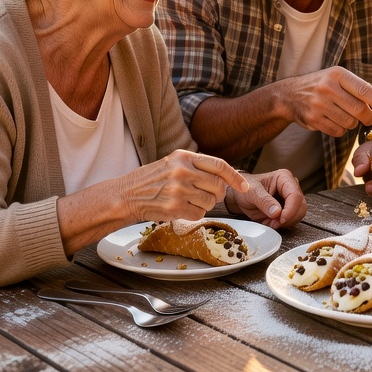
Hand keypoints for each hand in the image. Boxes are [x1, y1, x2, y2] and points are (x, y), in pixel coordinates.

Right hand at [127, 149, 249, 222]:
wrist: (126, 195)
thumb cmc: (152, 180)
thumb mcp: (174, 163)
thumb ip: (198, 166)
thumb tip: (227, 177)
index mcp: (184, 156)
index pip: (220, 165)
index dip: (236, 178)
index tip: (245, 187)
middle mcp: (182, 171)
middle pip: (219, 186)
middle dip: (219, 194)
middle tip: (210, 196)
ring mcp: (178, 190)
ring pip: (210, 202)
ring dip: (204, 205)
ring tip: (188, 201)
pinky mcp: (174, 208)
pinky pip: (199, 215)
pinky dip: (194, 215)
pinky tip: (181, 209)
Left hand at [229, 170, 306, 227]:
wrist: (240, 195)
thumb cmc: (245, 188)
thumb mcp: (251, 192)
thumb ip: (264, 201)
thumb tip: (277, 212)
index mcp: (284, 178)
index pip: (296, 196)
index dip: (290, 210)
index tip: (280, 219)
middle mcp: (291, 187)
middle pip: (301, 207)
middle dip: (288, 218)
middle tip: (272, 222)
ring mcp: (290, 199)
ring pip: (298, 216)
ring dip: (284, 223)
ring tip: (268, 222)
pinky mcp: (287, 209)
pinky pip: (290, 221)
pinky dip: (280, 225)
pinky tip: (269, 222)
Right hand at [282, 67, 371, 137]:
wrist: (289, 95)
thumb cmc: (321, 85)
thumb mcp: (337, 78)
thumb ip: (357, 87)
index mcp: (337, 74)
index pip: (364, 90)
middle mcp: (327, 87)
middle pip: (359, 110)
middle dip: (368, 117)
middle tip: (368, 118)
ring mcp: (319, 104)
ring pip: (350, 123)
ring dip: (352, 123)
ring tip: (344, 115)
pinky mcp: (313, 119)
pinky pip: (338, 132)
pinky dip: (340, 130)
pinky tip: (333, 121)